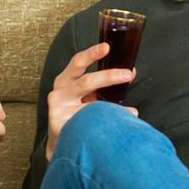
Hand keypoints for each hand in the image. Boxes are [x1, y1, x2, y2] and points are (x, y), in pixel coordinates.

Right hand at [44, 41, 137, 161]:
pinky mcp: (60, 127)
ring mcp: (58, 110)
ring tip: (130, 112)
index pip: (78, 62)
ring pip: (90, 106)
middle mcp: (60, 92)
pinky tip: (116, 126)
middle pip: (85, 82)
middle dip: (109, 77)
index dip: (92, 54)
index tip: (107, 47)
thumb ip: (103, 84)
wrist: (60, 141)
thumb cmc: (75, 112)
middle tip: (128, 74)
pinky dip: (105, 124)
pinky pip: (88, 124)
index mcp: (66, 80)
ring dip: (112, 107)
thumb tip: (129, 73)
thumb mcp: (85, 94)